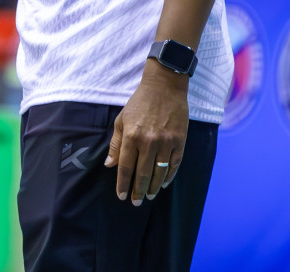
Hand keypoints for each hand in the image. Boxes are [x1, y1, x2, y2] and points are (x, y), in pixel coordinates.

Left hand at [105, 60, 189, 204]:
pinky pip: (174, 164)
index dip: (123, 184)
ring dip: (153, 187)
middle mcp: (149, 141)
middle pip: (143, 174)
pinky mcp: (179, 141)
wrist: (164, 87)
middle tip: (136, 202)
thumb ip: (116, 144)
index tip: (122, 196)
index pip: (126, 167)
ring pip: (159, 172)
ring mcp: (166, 142)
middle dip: (138, 191)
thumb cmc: (139, 103)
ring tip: (148, 195)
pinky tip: (163, 183)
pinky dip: (169, 176)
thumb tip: (109, 165)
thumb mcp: (122, 120)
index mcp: (132, 136)